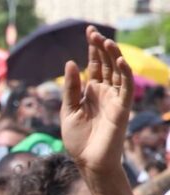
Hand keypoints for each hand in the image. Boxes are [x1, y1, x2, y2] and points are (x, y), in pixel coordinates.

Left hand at [61, 26, 133, 173]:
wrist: (88, 161)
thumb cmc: (77, 139)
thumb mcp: (68, 110)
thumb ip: (70, 88)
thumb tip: (70, 63)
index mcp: (91, 92)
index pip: (94, 66)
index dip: (92, 49)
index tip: (88, 32)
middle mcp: (104, 92)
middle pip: (105, 65)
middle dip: (101, 48)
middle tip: (94, 33)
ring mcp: (114, 99)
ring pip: (117, 72)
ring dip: (113, 56)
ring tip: (106, 41)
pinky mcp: (122, 108)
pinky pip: (126, 87)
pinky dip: (124, 73)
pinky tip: (119, 60)